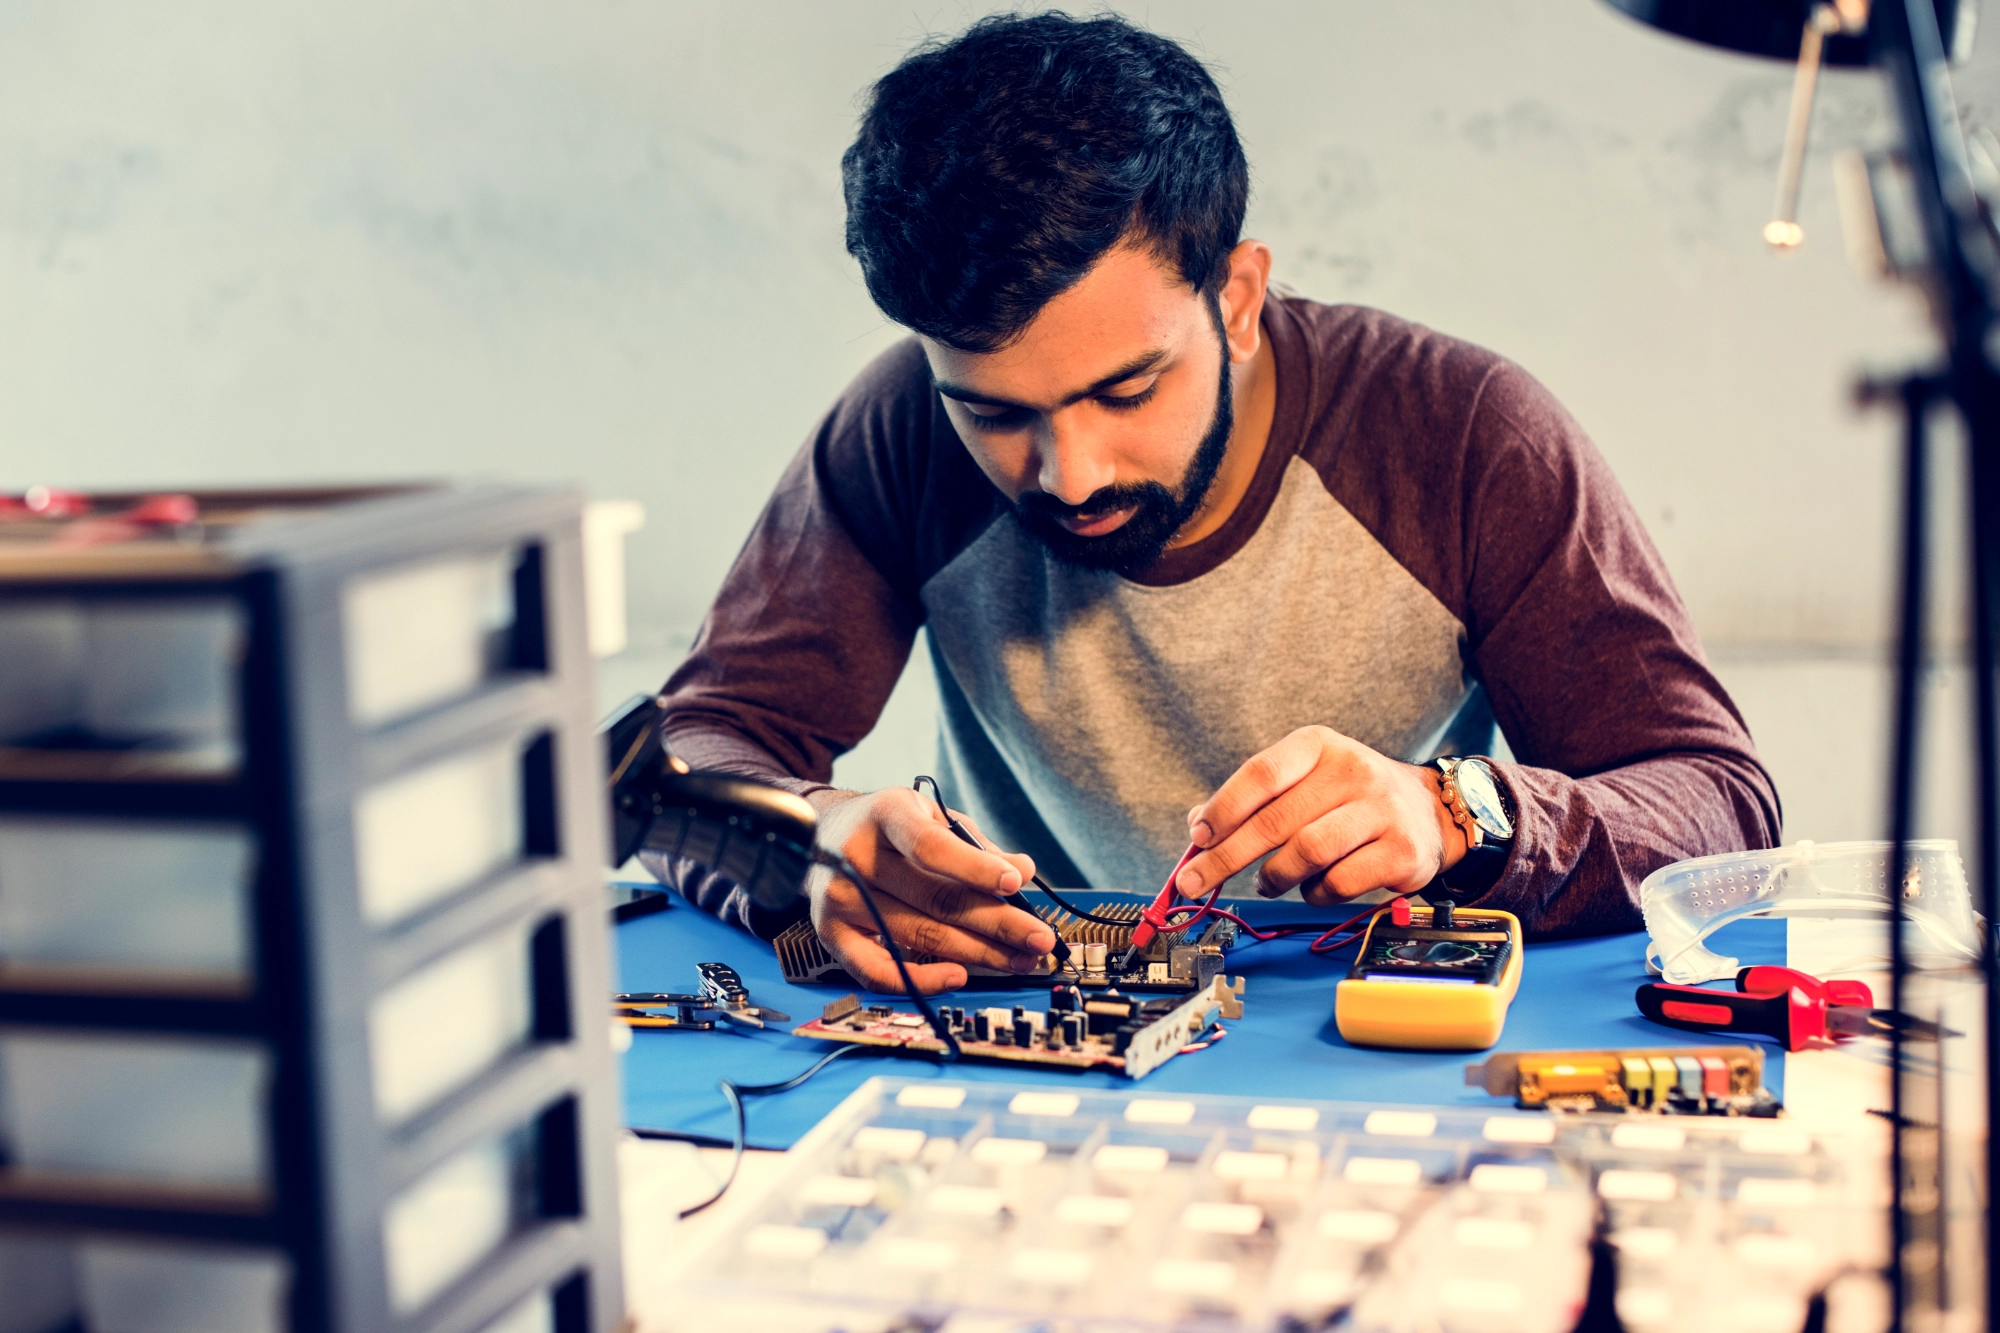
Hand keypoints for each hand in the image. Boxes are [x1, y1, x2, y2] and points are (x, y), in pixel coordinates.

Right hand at [806, 786, 1056, 993]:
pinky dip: (923, 979)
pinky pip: (880, 971)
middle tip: (1038, 939)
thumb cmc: (887, 828)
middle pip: (936, 899)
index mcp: (885, 814)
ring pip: (921, 936)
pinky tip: (960, 976)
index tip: (1015, 883)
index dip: (976, 867)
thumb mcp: (930, 817)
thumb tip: (1023, 871)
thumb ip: (975, 845)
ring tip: (1018, 959)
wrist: (819, 837)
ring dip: (979, 953)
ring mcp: (841, 900)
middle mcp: (856, 857)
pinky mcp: (833, 935)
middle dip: (997, 923)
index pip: (931, 846)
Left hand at [1176, 726, 1468, 907]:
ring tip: (1267, 881)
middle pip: (1276, 820)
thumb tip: (1198, 826)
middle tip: (1196, 882)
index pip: (1262, 773)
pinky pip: (1339, 882)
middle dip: (1226, 857)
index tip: (1197, 835)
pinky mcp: (1402, 852)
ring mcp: (1381, 811)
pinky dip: (1315, 892)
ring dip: (1274, 876)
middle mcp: (1353, 771)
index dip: (1224, 807)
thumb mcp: (1304, 782)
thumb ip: (1253, 800)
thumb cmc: (1349, 799)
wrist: (1430, 813)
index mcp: (1320, 746)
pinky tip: (1314, 887)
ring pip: (1306, 853)